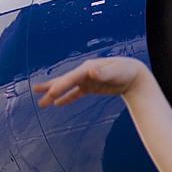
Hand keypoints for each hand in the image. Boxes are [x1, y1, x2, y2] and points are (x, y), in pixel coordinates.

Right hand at [31, 57, 146, 107]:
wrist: (135, 75)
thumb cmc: (127, 71)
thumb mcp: (117, 71)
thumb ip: (103, 72)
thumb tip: (91, 70)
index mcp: (88, 67)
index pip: (71, 77)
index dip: (61, 86)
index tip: (51, 94)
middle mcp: (84, 72)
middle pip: (64, 81)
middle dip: (51, 88)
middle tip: (35, 93)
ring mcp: (86, 79)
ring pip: (66, 87)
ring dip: (54, 93)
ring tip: (41, 101)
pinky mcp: (90, 86)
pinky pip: (75, 93)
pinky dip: (66, 98)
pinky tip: (57, 104)